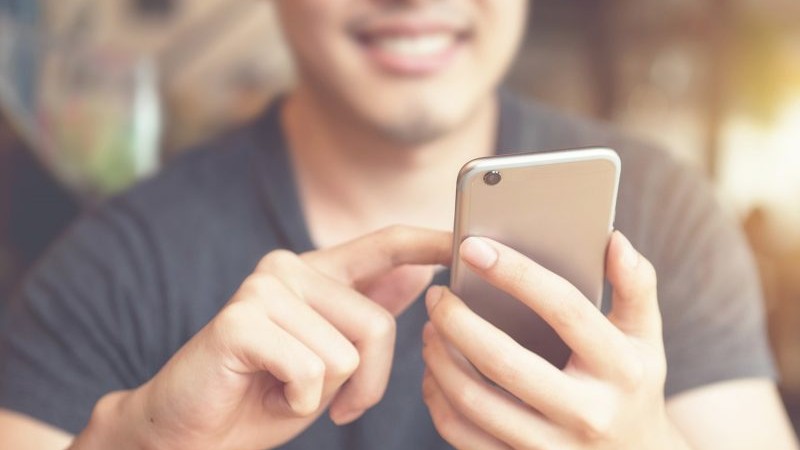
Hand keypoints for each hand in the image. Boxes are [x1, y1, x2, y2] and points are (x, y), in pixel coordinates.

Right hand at [74, 226, 450, 449]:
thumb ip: (369, 313)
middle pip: (376, 323)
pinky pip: (311, 370)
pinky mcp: (241, 319)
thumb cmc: (265, 396)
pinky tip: (267, 393)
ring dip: (327, 394)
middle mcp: (289, 268)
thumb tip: (419, 273)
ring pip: (346, 352)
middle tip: (334, 402)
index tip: (466, 240)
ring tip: (287, 392)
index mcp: (316, 273)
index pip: (385, 245)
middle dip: (368, 381)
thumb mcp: (333, 357)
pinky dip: (298, 401)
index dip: (430, 242)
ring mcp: (263, 288)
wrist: (192, 432)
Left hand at [422, 232, 691, 449]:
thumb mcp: (645, 338)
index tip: (473, 247)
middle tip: (436, 295)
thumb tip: (613, 240)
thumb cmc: (632, 386)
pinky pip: (462, 436)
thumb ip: (635, 286)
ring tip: (430, 328)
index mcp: (620, 369)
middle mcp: (587, 414)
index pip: (563, 308)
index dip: (515, 273)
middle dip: (456, 321)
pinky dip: (438, 399)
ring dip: (439, 359)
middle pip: (503, 361)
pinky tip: (435, 372)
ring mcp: (552, 449)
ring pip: (473, 402)